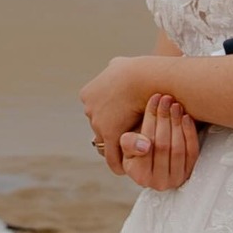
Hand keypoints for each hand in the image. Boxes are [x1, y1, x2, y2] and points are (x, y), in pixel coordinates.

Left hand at [80, 56, 159, 171]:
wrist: (145, 76)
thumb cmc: (138, 69)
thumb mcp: (121, 63)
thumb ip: (115, 68)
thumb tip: (114, 66)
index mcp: (88, 93)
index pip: (97, 111)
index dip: (112, 116)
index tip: (124, 120)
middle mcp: (89, 108)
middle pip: (101, 126)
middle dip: (114, 131)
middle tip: (131, 135)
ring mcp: (97, 122)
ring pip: (107, 140)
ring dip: (119, 144)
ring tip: (134, 149)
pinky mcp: (109, 135)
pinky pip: (112, 156)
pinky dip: (119, 162)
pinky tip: (127, 168)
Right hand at [121, 93, 201, 192]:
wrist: (153, 161)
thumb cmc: (137, 149)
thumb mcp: (127, 146)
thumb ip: (129, 143)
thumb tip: (145, 145)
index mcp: (140, 176)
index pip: (147, 143)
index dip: (150, 119)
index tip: (154, 99)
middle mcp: (159, 182)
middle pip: (163, 145)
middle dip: (164, 118)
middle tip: (165, 99)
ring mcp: (176, 179)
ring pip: (178, 148)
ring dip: (177, 123)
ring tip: (175, 105)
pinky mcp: (190, 173)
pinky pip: (192, 151)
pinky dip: (190, 133)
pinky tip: (186, 117)